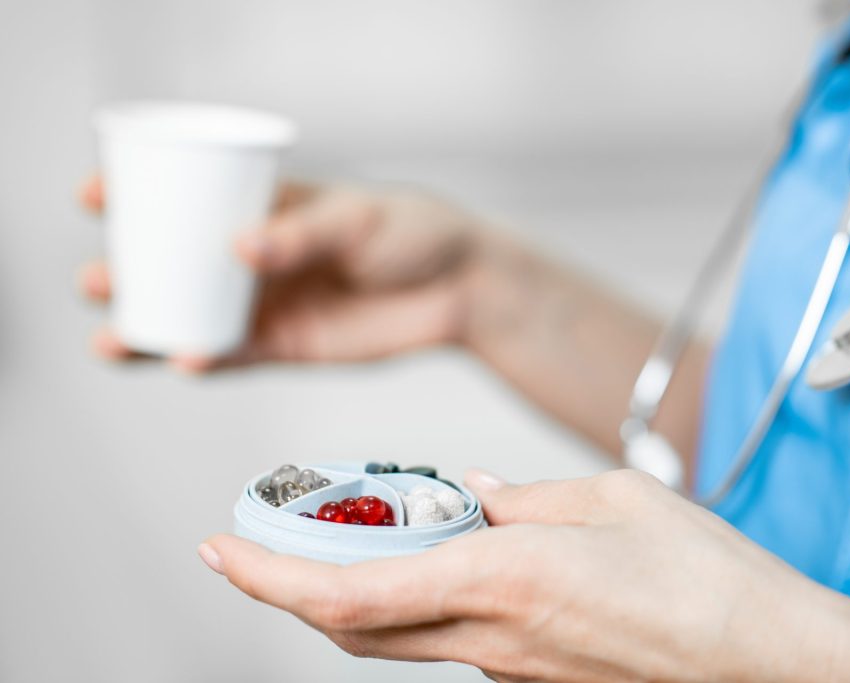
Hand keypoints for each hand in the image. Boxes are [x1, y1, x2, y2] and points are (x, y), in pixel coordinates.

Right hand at [78, 176, 487, 370]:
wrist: (459, 286)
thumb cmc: (412, 231)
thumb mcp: (357, 217)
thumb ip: (301, 233)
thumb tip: (241, 246)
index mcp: (265, 207)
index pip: (190, 197)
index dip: (137, 196)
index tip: (95, 198)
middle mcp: (255, 257)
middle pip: (176, 266)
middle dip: (128, 274)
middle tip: (97, 279)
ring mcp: (269, 303)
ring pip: (194, 317)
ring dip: (150, 328)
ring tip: (113, 339)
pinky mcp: (289, 345)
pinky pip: (235, 355)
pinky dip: (206, 360)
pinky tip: (184, 361)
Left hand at [198, 470, 849, 682]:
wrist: (774, 663)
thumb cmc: (709, 577)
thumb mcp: (614, 498)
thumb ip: (528, 495)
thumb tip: (475, 491)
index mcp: (505, 577)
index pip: (352, 592)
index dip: (270, 577)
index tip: (221, 549)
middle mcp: (493, 638)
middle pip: (353, 628)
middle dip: (287, 590)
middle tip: (258, 546)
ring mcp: (512, 672)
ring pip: (396, 638)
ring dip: (351, 594)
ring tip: (344, 541)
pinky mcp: (535, 682)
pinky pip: (450, 641)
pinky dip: (418, 602)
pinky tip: (444, 558)